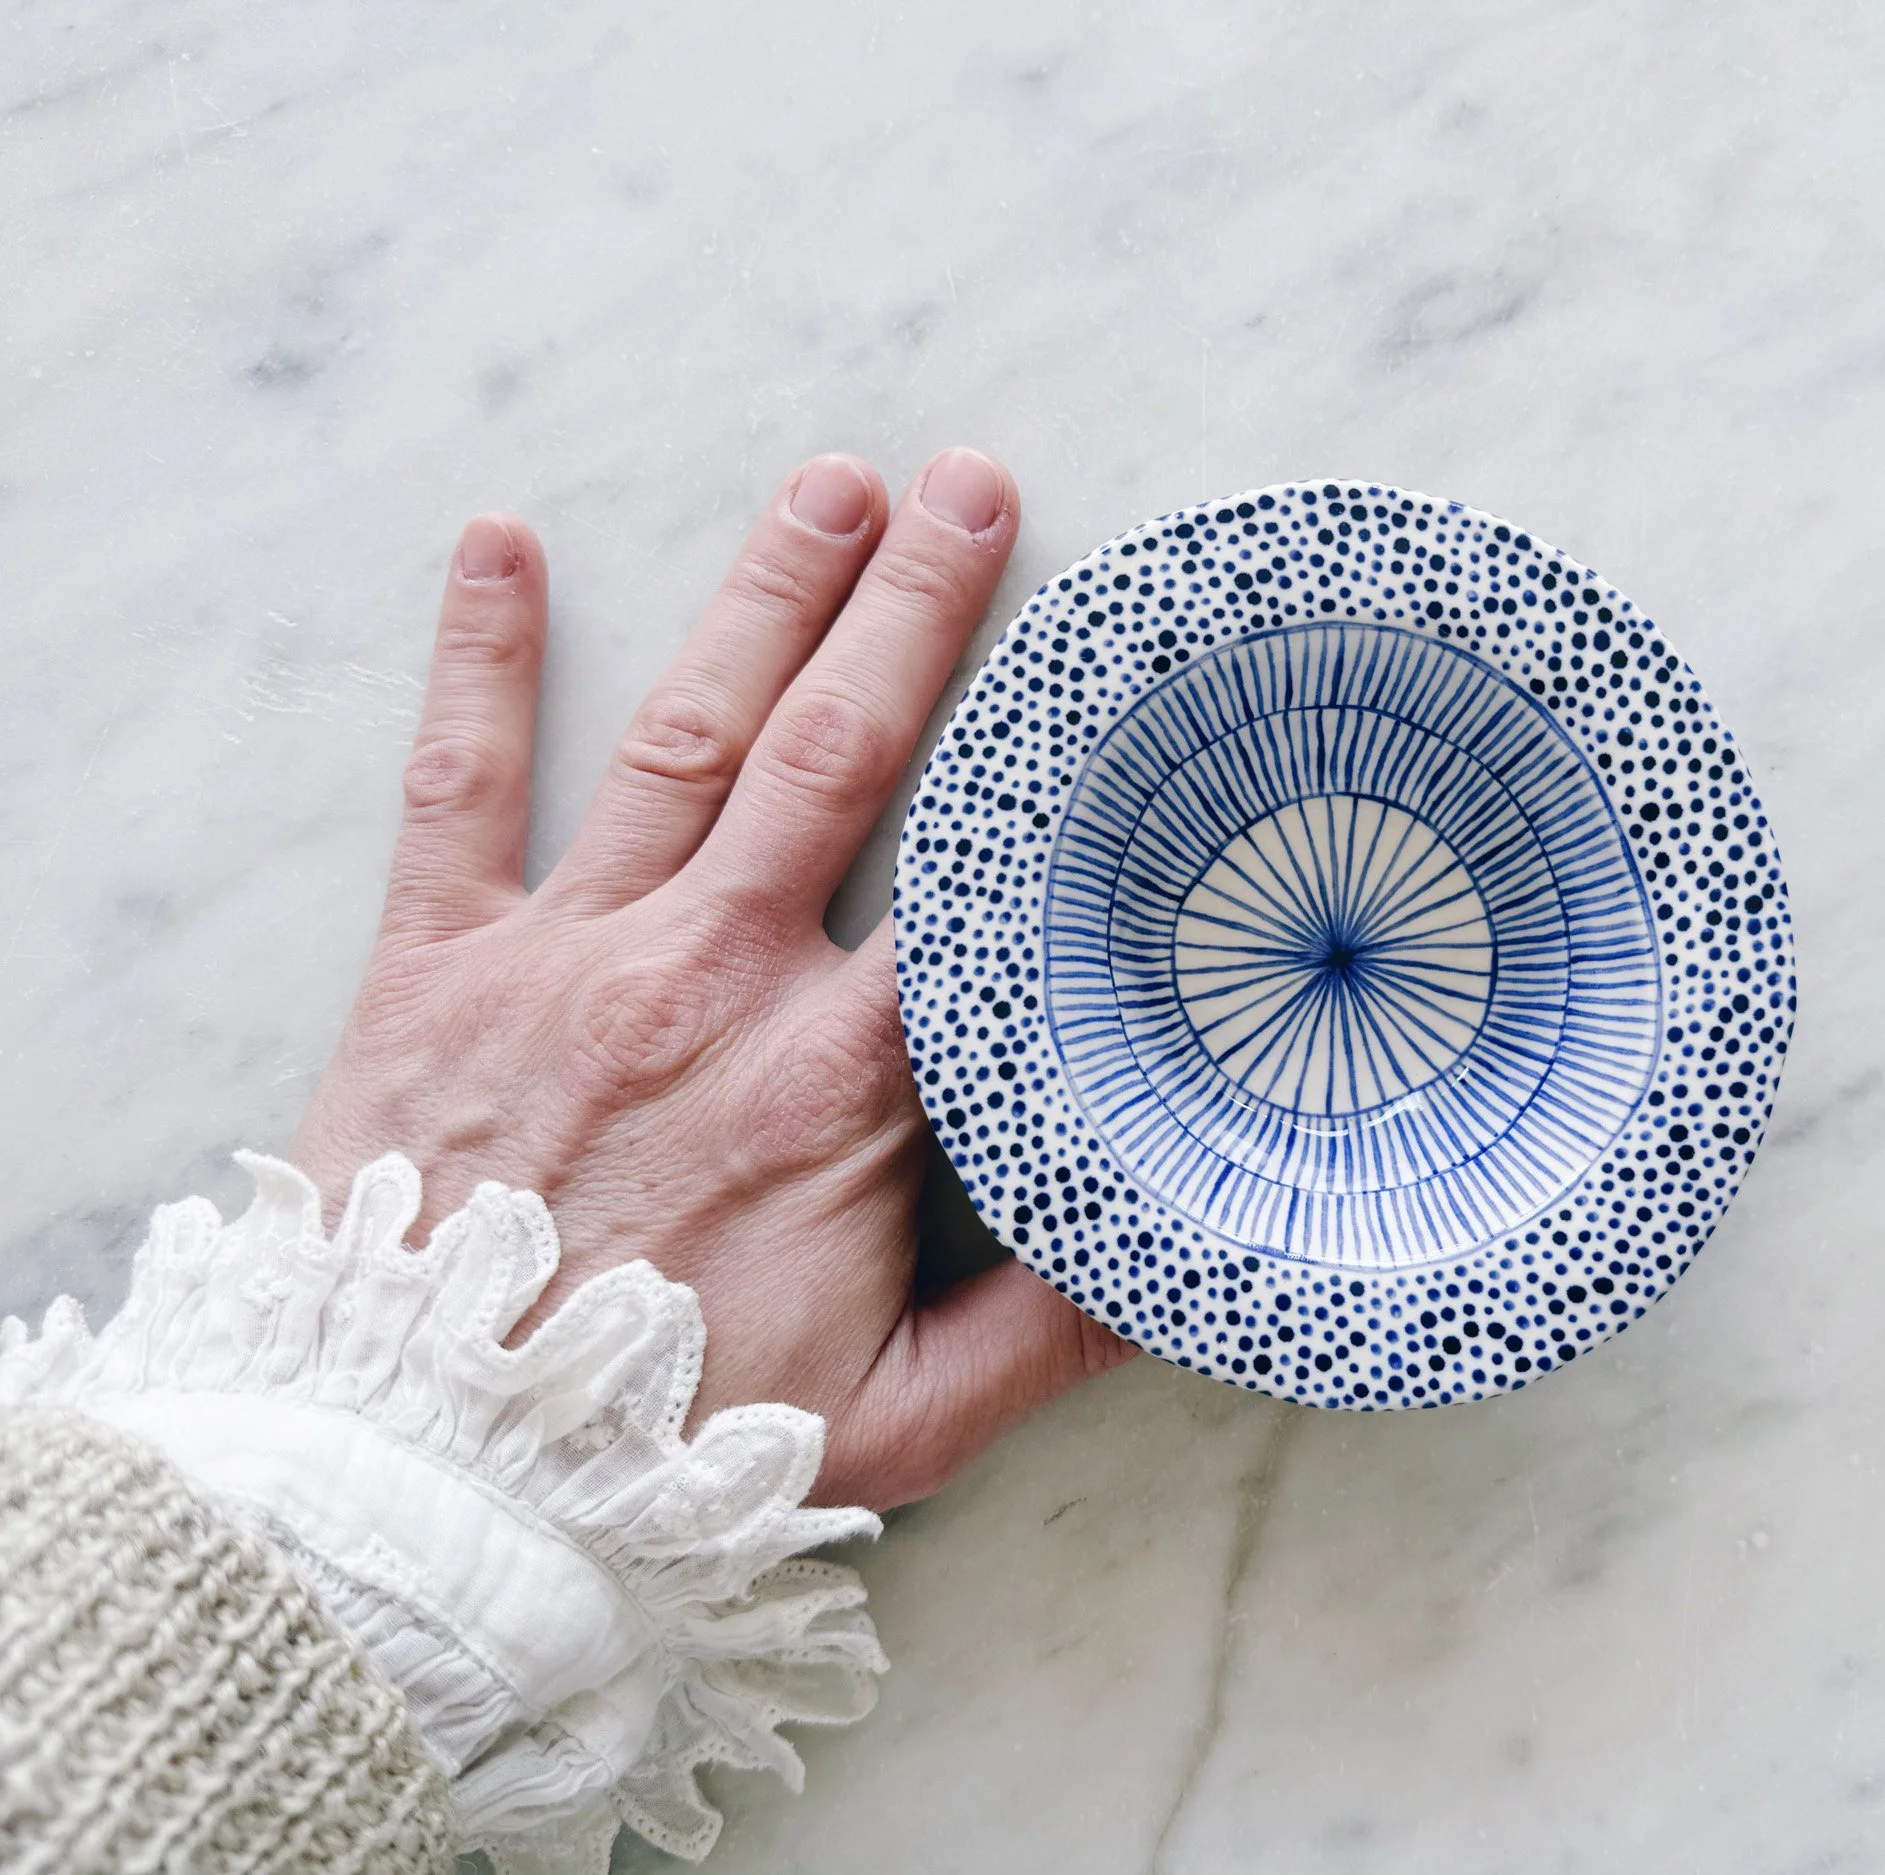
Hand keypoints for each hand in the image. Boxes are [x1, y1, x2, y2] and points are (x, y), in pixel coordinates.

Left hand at [291, 448, 1133, 1509]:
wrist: (427, 1474)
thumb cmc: (666, 1445)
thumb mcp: (897, 1422)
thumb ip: (1049, 1335)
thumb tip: (1185, 1265)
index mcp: (835, 1081)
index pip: (970, 890)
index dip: (1043, 780)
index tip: (1101, 682)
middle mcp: (712, 979)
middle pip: (838, 756)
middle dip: (915, 609)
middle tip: (972, 486)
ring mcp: (569, 954)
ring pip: (687, 737)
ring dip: (763, 601)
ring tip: (829, 486)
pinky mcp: (433, 965)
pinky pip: (455, 786)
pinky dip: (476, 660)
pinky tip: (500, 546)